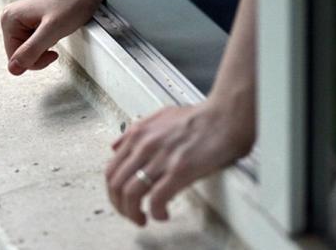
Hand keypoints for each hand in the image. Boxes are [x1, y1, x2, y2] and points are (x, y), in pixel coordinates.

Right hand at [0, 0, 103, 74]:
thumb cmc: (71, 2)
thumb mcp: (51, 31)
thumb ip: (31, 50)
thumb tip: (14, 68)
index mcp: (9, 19)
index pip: (14, 58)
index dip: (35, 60)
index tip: (51, 51)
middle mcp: (11, 19)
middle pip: (20, 54)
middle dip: (39, 54)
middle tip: (54, 39)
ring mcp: (20, 20)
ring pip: (28, 50)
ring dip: (44, 48)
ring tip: (55, 32)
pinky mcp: (30, 22)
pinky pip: (34, 43)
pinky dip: (46, 42)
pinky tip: (54, 30)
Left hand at [104, 96, 254, 225]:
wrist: (224, 118)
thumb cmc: (198, 118)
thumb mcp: (159, 116)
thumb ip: (136, 132)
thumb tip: (117, 146)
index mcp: (138, 133)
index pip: (110, 169)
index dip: (113, 191)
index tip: (121, 200)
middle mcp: (145, 145)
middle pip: (116, 184)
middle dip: (120, 205)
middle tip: (130, 213)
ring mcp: (161, 158)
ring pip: (130, 194)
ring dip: (133, 213)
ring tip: (143, 219)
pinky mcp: (180, 170)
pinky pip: (156, 199)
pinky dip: (156, 212)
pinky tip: (163, 215)